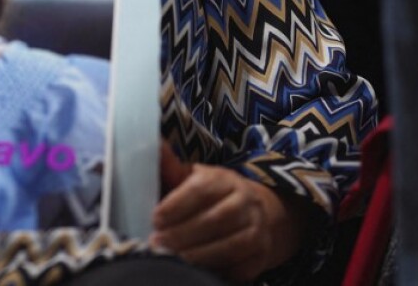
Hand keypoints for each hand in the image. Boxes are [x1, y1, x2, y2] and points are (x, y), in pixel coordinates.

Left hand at [154, 150, 305, 281]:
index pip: (201, 190)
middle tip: (156, 242)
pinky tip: (196, 271)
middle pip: (216, 219)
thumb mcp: (193, 177)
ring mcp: (258, 228)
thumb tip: (155, 146)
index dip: (176, 205)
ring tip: (172, 259)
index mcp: (225, 179)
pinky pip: (243, 267)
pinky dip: (219, 270)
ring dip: (199, 255)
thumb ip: (172, 168)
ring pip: (231, 245)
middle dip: (183, 234)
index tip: (155, 218)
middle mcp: (246, 201)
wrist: (251, 212)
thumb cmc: (210, 195)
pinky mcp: (262, 254)